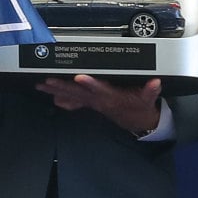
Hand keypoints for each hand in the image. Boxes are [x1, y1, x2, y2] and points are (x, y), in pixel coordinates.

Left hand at [35, 74, 162, 133]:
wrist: (136, 120)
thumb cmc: (140, 107)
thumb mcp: (148, 100)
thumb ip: (151, 91)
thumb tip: (156, 83)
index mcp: (112, 98)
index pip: (99, 89)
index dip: (89, 84)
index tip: (79, 77)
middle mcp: (99, 101)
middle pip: (78, 93)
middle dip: (62, 86)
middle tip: (47, 80)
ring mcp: (92, 103)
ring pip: (72, 96)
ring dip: (56, 91)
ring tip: (42, 85)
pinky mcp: (90, 103)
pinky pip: (73, 101)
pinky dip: (61, 99)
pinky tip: (50, 96)